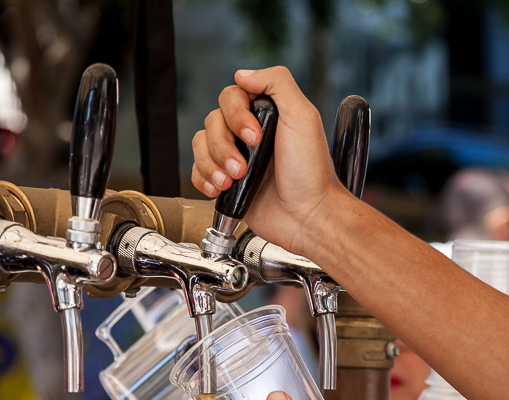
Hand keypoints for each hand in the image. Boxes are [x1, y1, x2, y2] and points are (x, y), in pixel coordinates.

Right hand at [191, 67, 352, 253]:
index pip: (231, 96)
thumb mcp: (303, 116)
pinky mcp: (228, 182)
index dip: (236, 116)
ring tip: (233, 181)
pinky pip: (198, 171)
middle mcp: (250, 134)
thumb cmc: (310, 172)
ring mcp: (237, 157)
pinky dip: (203, 178)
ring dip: (212, 164)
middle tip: (244, 167)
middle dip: (223, 146)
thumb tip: (242, 74)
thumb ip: (277, 83)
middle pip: (212, 121)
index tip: (256, 137)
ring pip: (201, 145)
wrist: (308, 216)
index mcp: (268, 114)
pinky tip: (220, 189)